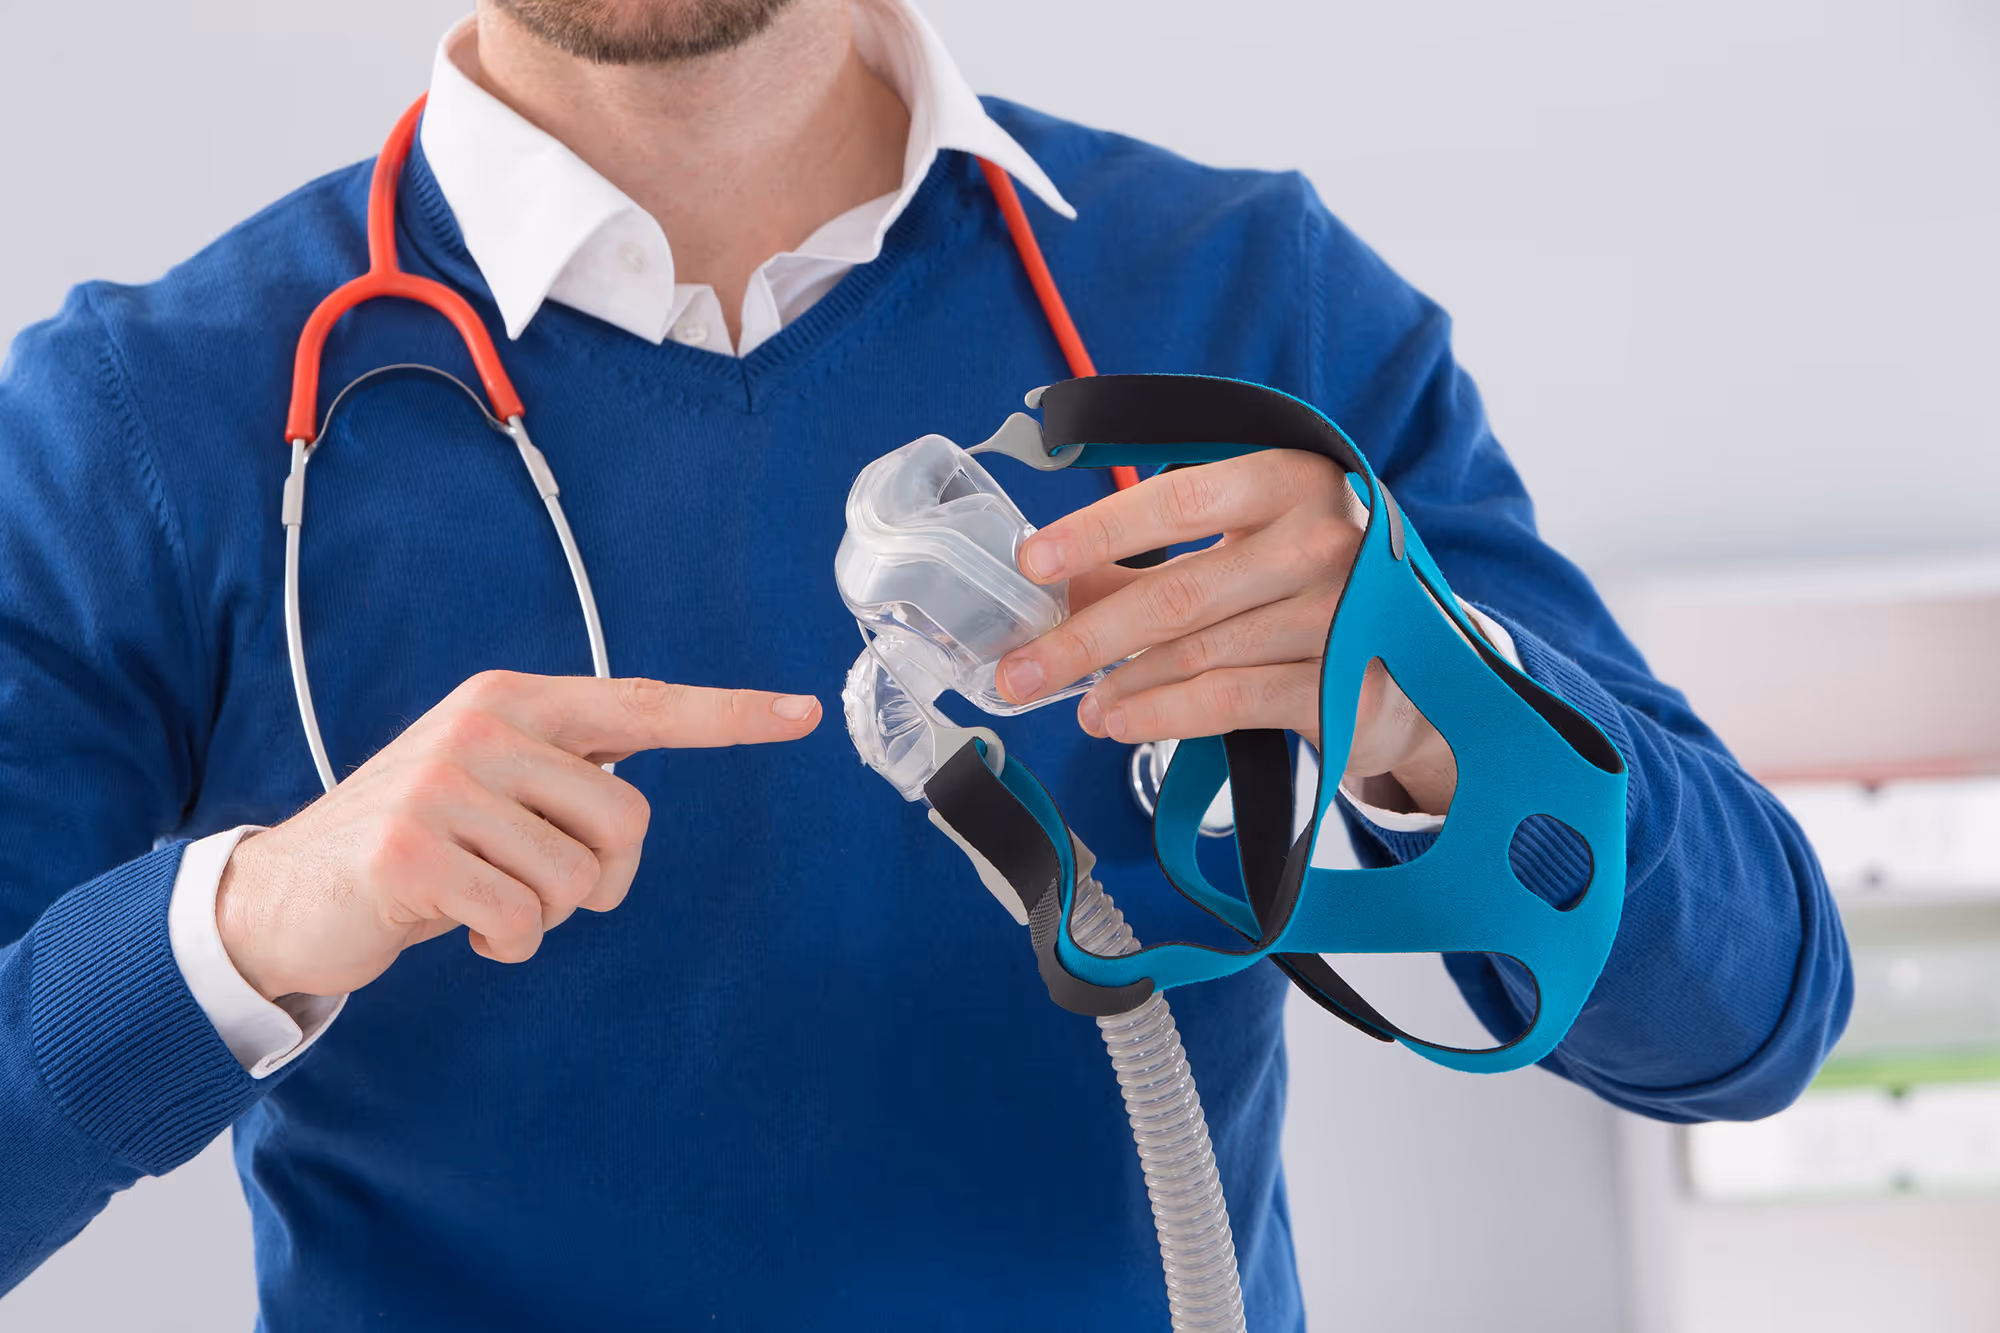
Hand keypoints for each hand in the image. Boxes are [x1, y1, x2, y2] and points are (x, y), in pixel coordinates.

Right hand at [217, 671, 821, 999]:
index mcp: (511, 700)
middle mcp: (483, 727)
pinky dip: (507, 943)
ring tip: (485, 899)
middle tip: (538, 885)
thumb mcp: (492, 785)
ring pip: (576, 879)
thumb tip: (644, 778)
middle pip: (626, 820)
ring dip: (543, 914)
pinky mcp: (416, 851)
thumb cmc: (419, 844)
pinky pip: (525, 920)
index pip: (643, 705)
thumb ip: (566, 770)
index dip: (729, 715)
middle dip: (599, 877)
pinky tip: (460, 926)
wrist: (291, 893)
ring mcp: (445, 784)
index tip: (802, 711)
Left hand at [993, 451, 1456, 814]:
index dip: (1098, 531)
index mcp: (1291, 479)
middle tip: (1018, 670)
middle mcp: (1323, 539)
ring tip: (1071, 704)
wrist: (1421, 658)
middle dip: (1084, 637)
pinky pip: (1229, 700)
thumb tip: (1051, 586)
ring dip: (1118, 684)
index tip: (1030, 562)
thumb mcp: (1242, 546)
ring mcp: (1340, 614)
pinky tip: (1120, 722)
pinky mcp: (1344, 684)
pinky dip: (1162, 715)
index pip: (1178, 500)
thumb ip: (1149, 563)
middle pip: (1176, 592)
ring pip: (1197, 653)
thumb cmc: (1311, 585)